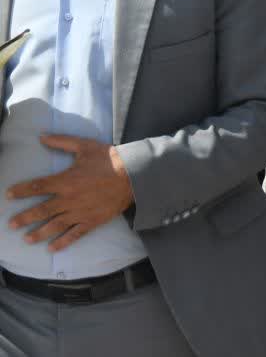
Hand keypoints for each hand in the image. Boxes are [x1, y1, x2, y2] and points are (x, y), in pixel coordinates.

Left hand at [7, 135, 134, 250]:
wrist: (133, 175)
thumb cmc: (109, 159)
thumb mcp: (85, 146)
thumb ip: (62, 142)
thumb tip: (41, 136)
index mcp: (66, 181)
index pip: (37, 187)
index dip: (21, 191)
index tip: (9, 195)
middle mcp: (69, 199)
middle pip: (42, 210)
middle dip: (24, 218)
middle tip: (11, 224)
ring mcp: (80, 212)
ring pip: (55, 225)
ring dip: (39, 233)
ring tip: (27, 239)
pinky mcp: (91, 220)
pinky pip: (74, 234)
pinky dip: (63, 242)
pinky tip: (52, 248)